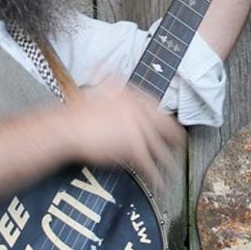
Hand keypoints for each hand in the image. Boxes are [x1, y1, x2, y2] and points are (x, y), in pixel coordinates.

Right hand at [66, 78, 185, 185]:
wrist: (68, 128)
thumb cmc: (77, 112)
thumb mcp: (97, 88)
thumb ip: (108, 80)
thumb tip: (107, 66)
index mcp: (131, 97)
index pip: (155, 107)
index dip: (163, 117)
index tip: (169, 123)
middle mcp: (138, 112)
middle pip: (164, 125)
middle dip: (175, 136)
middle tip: (182, 143)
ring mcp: (137, 130)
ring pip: (159, 147)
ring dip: (168, 160)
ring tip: (175, 168)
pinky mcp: (132, 149)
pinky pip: (148, 165)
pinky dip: (155, 176)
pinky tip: (160, 183)